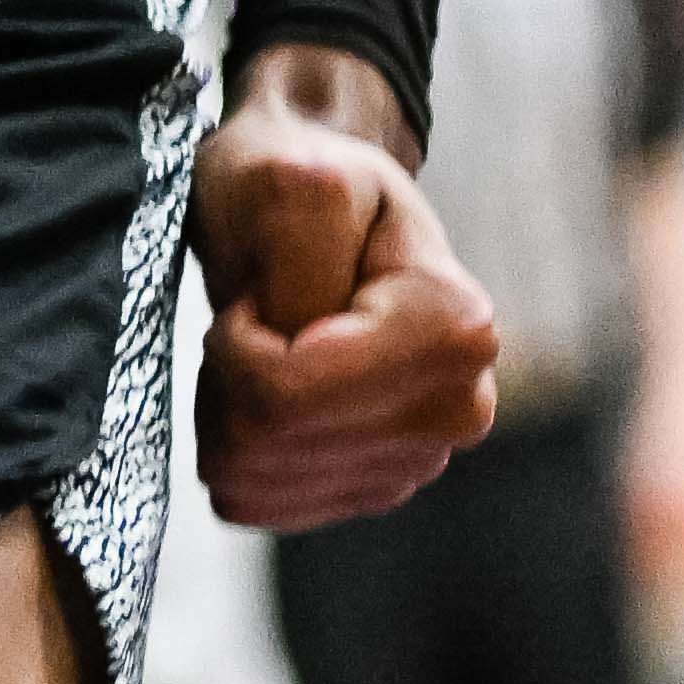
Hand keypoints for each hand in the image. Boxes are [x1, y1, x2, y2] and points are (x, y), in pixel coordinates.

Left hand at [191, 47, 499, 530]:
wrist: (320, 206)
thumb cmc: (300, 180)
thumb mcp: (292, 181)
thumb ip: (300, 259)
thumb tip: (298, 353)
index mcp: (455, 327)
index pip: (285, 394)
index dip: (237, 345)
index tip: (256, 297)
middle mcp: (458, 408)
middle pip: (269, 445)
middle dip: (225, 379)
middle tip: (248, 318)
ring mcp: (421, 460)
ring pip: (256, 480)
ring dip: (226, 410)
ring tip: (260, 346)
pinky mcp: (374, 490)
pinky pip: (258, 502)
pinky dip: (235, 448)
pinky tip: (263, 391)